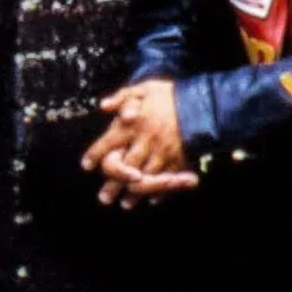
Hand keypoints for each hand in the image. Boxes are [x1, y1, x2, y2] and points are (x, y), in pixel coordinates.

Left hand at [81, 80, 197, 206]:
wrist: (204, 103)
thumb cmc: (172, 95)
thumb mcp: (146, 88)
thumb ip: (123, 97)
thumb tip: (103, 106)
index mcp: (133, 124)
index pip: (107, 143)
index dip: (95, 154)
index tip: (87, 165)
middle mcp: (144, 141)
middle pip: (123, 168)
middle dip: (112, 185)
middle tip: (104, 198)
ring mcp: (162, 152)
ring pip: (143, 177)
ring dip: (133, 193)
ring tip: (125, 204)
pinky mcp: (178, 159)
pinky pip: (164, 179)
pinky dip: (158, 192)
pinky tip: (152, 199)